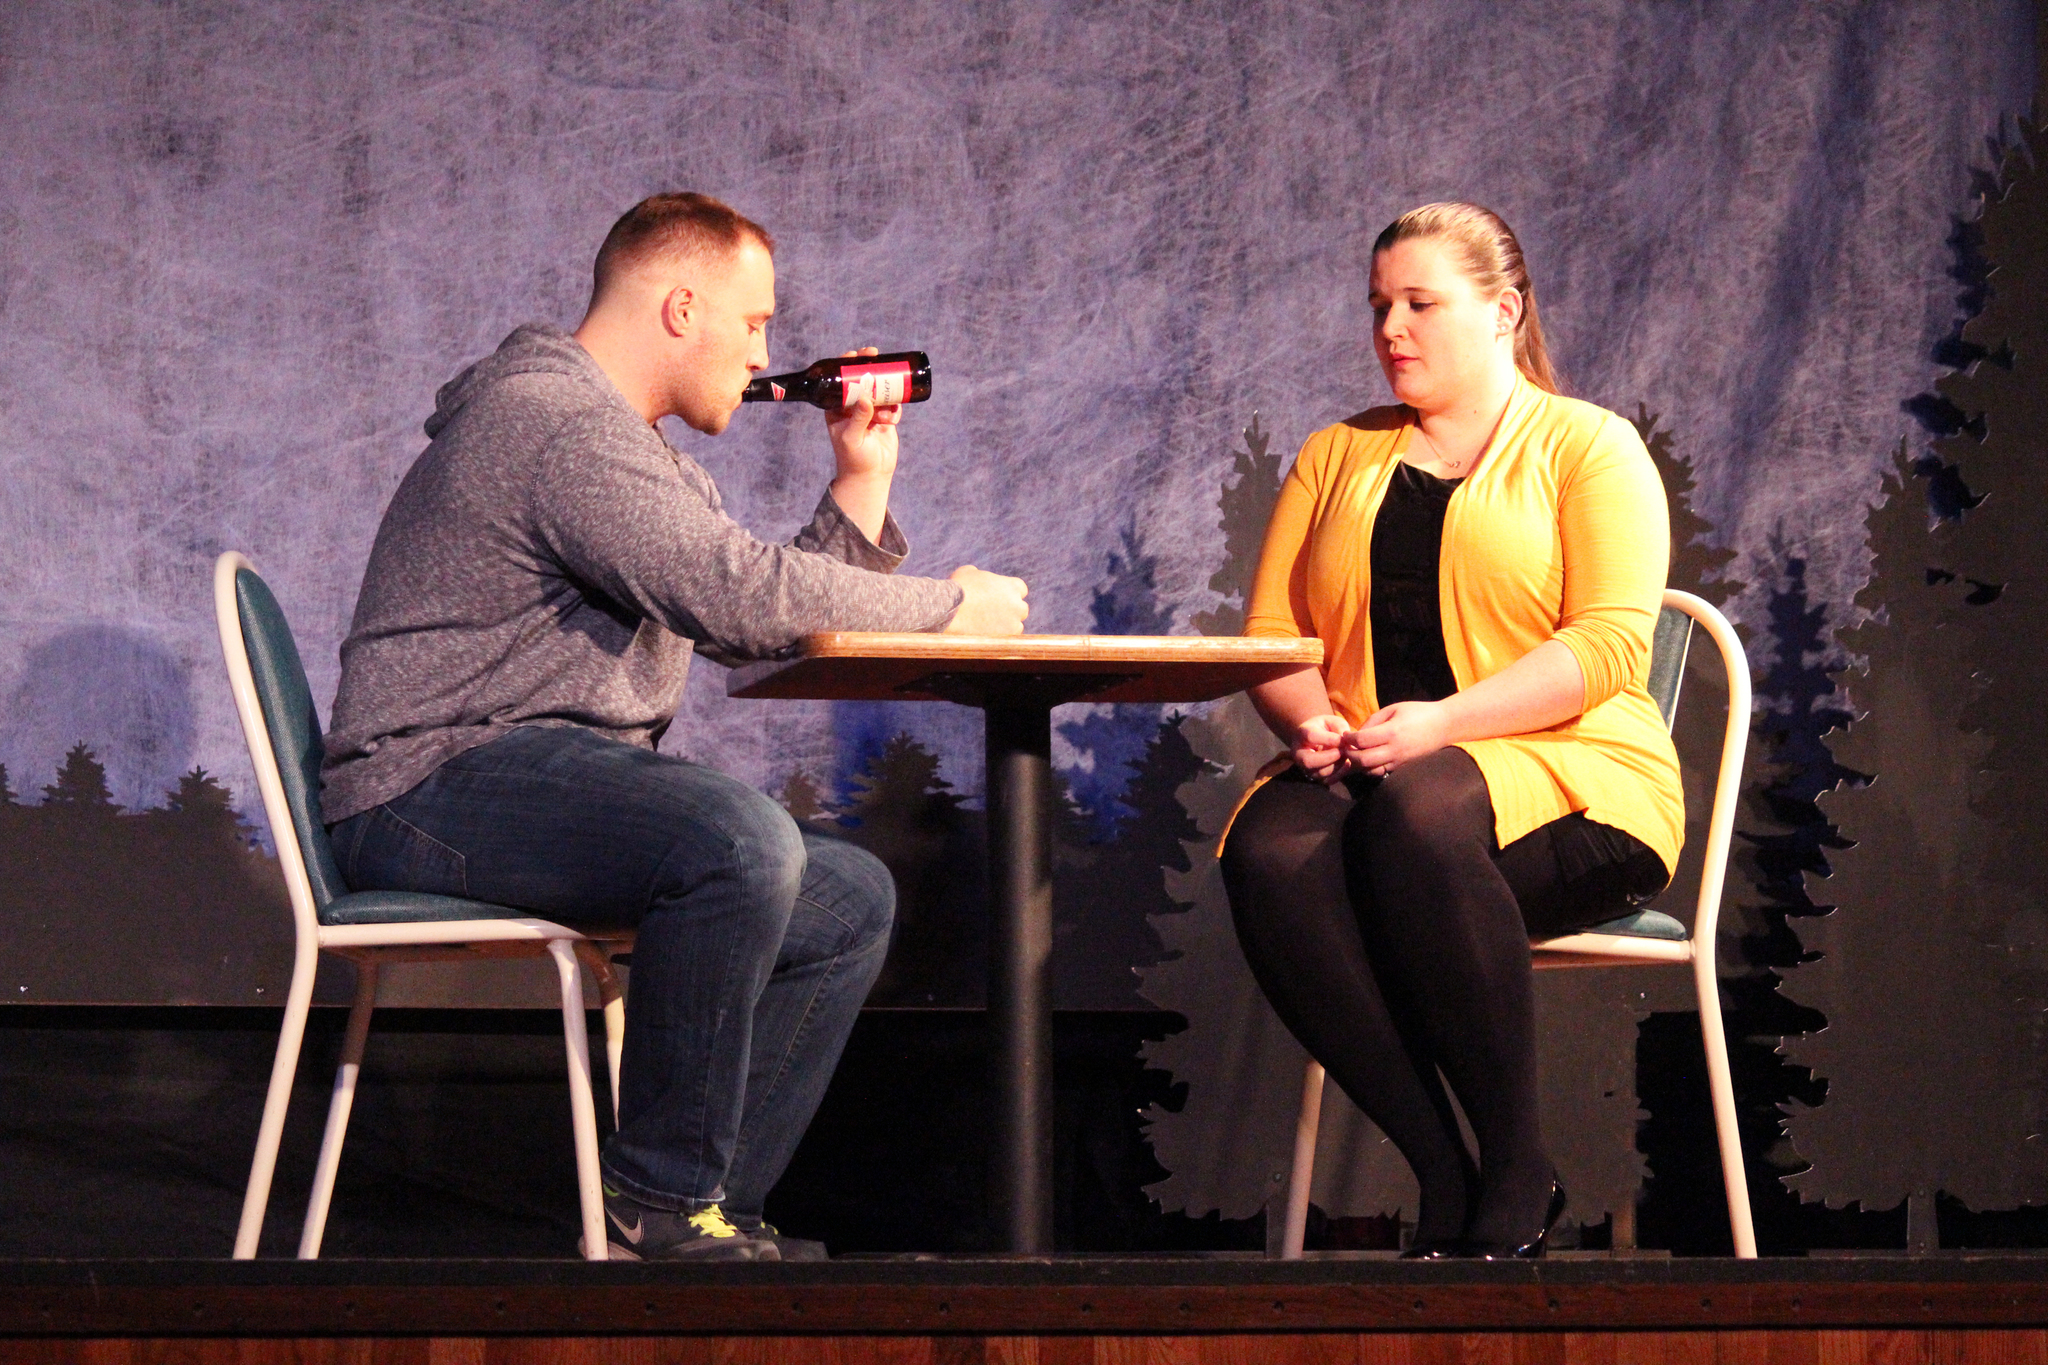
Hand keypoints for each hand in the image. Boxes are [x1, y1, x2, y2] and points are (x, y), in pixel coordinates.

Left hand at [825, 346, 900, 483]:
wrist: (871, 475)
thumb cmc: (854, 458)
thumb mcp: (852, 438)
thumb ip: (858, 418)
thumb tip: (866, 399)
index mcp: (836, 407)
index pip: (840, 380)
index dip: (847, 365)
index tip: (855, 355)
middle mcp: (852, 406)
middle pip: (862, 379)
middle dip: (870, 368)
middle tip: (875, 355)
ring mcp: (870, 411)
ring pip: (880, 391)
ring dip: (885, 396)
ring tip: (884, 415)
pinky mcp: (884, 418)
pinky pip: (893, 405)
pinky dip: (894, 411)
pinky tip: (891, 422)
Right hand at [942, 565, 1028, 635]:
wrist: (949, 609)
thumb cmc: (957, 588)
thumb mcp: (968, 572)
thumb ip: (979, 575)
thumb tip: (977, 576)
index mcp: (1012, 586)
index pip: (1021, 589)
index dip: (1010, 593)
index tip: (1001, 597)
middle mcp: (1017, 605)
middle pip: (1021, 609)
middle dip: (1012, 611)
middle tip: (997, 614)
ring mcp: (1012, 623)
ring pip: (1016, 626)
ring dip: (1006, 626)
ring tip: (988, 627)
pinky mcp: (1004, 638)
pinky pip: (1006, 639)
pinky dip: (998, 638)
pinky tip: (986, 635)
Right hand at [1292, 713, 1352, 783]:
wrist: (1317, 738)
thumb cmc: (1326, 728)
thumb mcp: (1333, 721)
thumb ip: (1340, 728)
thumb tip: (1346, 743)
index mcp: (1302, 733)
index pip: (1310, 737)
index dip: (1329, 739)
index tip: (1343, 739)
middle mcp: (1298, 752)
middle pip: (1308, 761)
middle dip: (1329, 757)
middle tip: (1342, 751)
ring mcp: (1304, 766)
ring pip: (1319, 772)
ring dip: (1337, 765)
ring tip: (1345, 756)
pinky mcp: (1313, 776)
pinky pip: (1326, 781)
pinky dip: (1339, 774)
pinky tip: (1345, 764)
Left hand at [1339, 700, 1451, 776]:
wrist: (1443, 726)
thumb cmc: (1418, 712)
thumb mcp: (1394, 708)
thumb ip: (1373, 720)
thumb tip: (1356, 733)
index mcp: (1392, 732)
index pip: (1362, 740)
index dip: (1349, 738)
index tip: (1345, 734)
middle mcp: (1394, 749)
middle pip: (1363, 760)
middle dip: (1349, 754)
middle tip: (1346, 746)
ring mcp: (1399, 761)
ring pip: (1370, 770)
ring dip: (1358, 763)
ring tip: (1356, 753)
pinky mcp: (1402, 767)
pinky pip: (1381, 772)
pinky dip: (1370, 768)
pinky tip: (1369, 758)